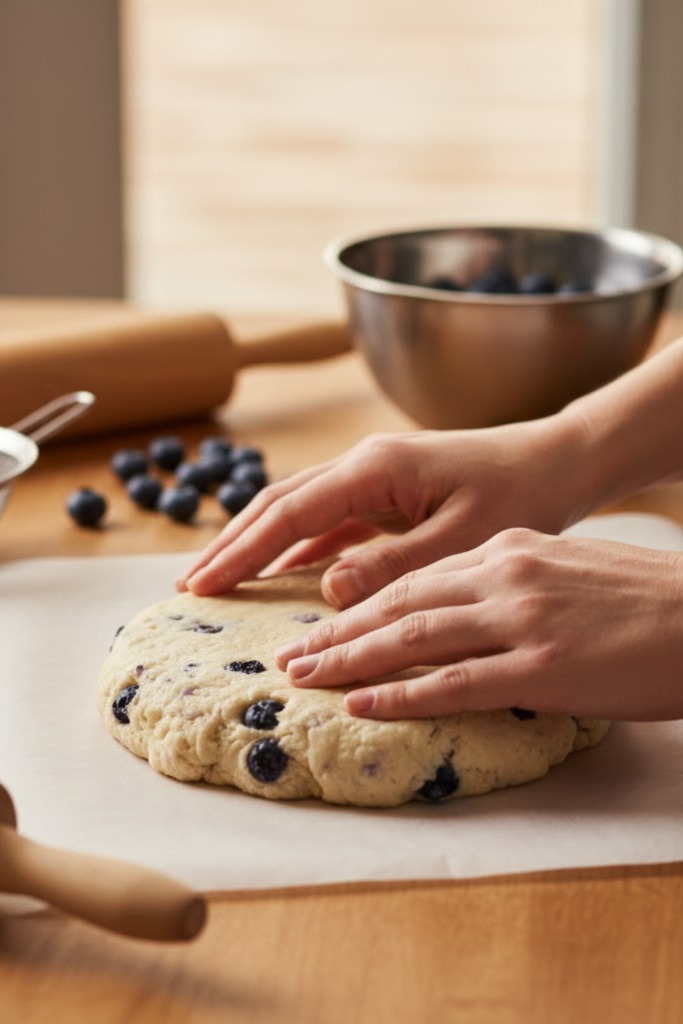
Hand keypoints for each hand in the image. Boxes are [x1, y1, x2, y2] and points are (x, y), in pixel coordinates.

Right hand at [178, 412, 590, 605]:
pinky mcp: (388, 493)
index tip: (204, 583)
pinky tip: (284, 570)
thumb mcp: (461, 539)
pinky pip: (330, 520)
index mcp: (375, 468)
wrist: (557, 461)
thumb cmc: (519, 495)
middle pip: (279, 503)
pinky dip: (299, 545)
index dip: (243, 549)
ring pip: (299, 509)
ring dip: (258, 542)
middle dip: (233, 543)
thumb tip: (325, 589)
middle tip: (192, 584)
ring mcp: (374, 477)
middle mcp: (364, 464)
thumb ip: (393, 565)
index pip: (290, 511)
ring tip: (220, 576)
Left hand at [274, 528, 682, 721]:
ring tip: (304, 677)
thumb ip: (509, 583)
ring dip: (350, 658)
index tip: (320, 621)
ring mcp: (521, 620)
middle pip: (400, 602)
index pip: (416, 577)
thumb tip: (463, 608)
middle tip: (289, 653)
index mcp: (509, 550)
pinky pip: (454, 681)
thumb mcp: (566, 570)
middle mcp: (504, 575)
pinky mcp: (542, 666)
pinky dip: (401, 692)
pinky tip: (363, 701)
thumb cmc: (642, 598)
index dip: (360, 602)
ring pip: (412, 636)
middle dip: (337, 629)